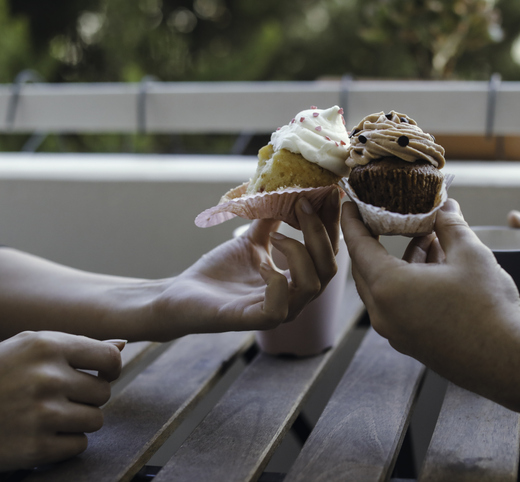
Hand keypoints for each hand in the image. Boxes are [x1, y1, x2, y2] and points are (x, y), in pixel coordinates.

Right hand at [0, 331, 122, 471]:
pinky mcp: (36, 448)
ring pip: (95, 420)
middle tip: (59, 398)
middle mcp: (46, 378)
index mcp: (46, 346)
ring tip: (48, 415)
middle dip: (87, 397)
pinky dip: (64, 444)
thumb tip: (122, 345)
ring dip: (78, 421)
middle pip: (103, 392)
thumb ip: (76, 346)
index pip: (109, 358)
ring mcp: (41, 415)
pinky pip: (78, 445)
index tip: (102, 374)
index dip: (111, 368)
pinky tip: (41, 434)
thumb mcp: (28, 347)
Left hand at [151, 193, 340, 339]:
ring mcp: (278, 312)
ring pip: (312, 285)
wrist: (183, 295)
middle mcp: (295, 298)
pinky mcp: (254, 320)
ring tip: (277, 237)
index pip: (328, 253)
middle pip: (329, 269)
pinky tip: (262, 266)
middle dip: (320, 233)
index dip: (331, 224)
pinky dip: (276, 282)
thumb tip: (286, 189)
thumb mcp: (251, 240)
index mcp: (297, 280)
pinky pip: (280, 307)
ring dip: (298, 252)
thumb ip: (272, 220)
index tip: (330, 193)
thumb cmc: (219, 272)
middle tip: (302, 205)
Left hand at [342, 199, 519, 413]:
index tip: (350, 203)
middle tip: (388, 216)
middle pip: (367, 268)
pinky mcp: (411, 342)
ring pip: (386, 286)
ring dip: (401, 260)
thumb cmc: (486, 307)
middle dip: (378, 240)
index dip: (353, 221)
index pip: (358, 246)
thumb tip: (445, 207)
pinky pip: (398, 304)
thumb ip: (451, 226)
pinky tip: (435, 265)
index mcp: (388, 287)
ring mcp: (396, 331)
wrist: (505, 361)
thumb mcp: (470, 254)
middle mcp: (383, 313)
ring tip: (426, 236)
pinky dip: (408, 281)